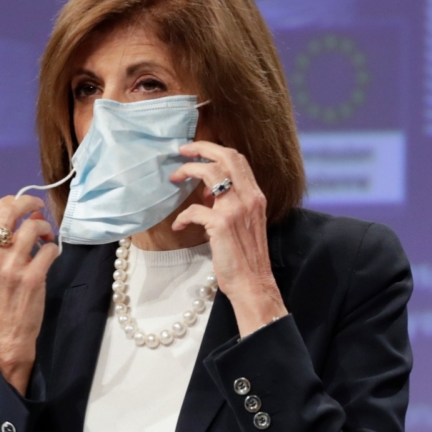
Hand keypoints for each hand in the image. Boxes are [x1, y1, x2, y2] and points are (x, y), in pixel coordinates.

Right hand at [0, 195, 59, 394]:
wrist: (5, 332)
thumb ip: (1, 241)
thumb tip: (29, 214)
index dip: (10, 200)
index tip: (23, 204)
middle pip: (9, 210)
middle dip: (28, 202)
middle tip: (38, 207)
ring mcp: (11, 268)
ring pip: (32, 227)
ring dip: (44, 227)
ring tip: (45, 236)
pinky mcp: (32, 278)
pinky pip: (48, 249)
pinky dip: (53, 248)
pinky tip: (49, 255)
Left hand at [170, 141, 286, 336]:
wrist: (253, 283)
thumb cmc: (246, 257)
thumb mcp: (245, 223)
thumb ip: (231, 204)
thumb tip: (208, 192)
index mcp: (256, 196)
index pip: (238, 159)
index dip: (215, 149)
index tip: (197, 150)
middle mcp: (249, 198)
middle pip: (226, 157)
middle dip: (201, 148)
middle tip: (182, 151)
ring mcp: (235, 210)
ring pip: (209, 173)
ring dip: (188, 171)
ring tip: (175, 178)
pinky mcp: (221, 224)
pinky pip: (193, 210)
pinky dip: (182, 216)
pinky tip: (178, 226)